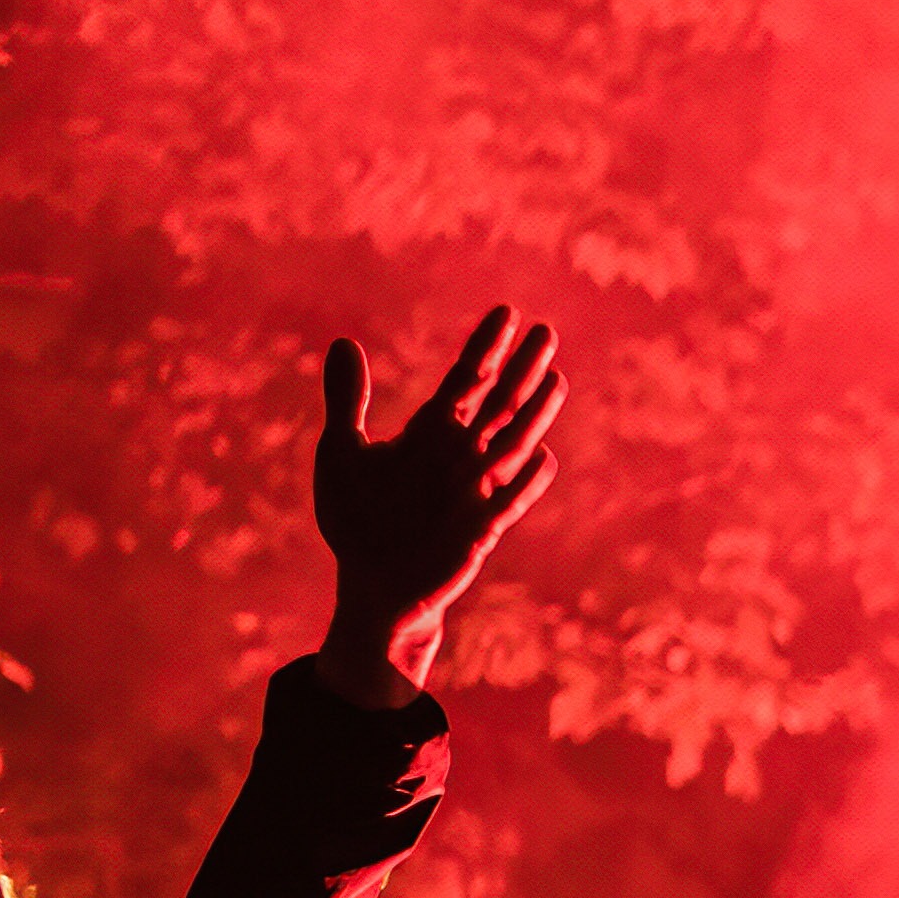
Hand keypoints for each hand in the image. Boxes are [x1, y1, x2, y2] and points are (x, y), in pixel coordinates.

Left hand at [312, 310, 565, 697]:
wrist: (372, 584)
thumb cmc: (359, 518)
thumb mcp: (342, 451)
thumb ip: (347, 399)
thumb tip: (345, 342)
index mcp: (432, 432)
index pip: (467, 379)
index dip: (486, 346)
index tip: (507, 312)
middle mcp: (460, 456)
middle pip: (499, 404)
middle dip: (522, 369)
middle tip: (547, 331)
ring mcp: (474, 491)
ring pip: (511, 444)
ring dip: (532, 414)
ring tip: (556, 380)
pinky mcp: (478, 530)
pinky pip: (507, 501)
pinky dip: (524, 481)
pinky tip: (543, 456)